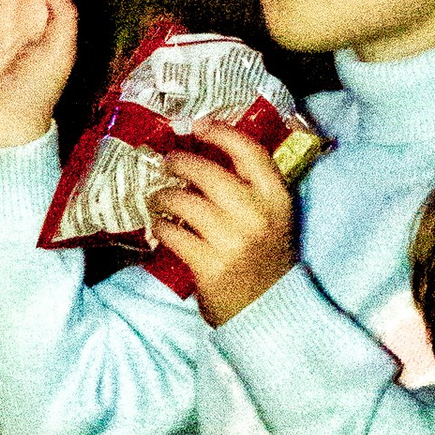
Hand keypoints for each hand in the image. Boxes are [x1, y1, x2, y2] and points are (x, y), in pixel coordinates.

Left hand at [152, 122, 296, 325]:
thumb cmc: (264, 256)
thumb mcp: (271, 217)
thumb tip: (204, 154)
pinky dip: (160, 227)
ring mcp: (232, 241)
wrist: (269, 308)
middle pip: (207, 173)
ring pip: (184, 202)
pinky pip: (172, 234)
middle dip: (180, 163)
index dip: (221, 133)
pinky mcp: (209, 265)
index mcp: (276, 199)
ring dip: (163, 197)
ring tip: (158, 198)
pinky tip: (160, 226)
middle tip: (167, 162)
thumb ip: (249, 188)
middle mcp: (256, 216)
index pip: (249, 152)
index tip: (199, 125)